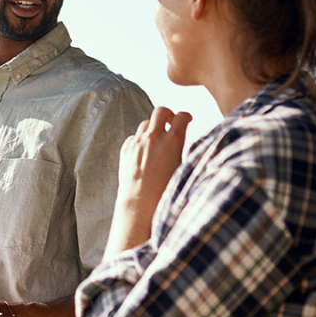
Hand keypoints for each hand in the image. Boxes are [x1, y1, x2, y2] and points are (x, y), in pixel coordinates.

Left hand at [104, 107, 191, 259]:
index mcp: (172, 141)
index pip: (181, 116)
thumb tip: (190, 145)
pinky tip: (144, 151)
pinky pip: (133, 137)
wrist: (140, 205)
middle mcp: (153, 138)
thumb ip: (183, 152)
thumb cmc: (166, 192)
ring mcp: (137, 143)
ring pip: (145, 123)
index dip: (186, 116)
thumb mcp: (183, 170)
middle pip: (160, 111)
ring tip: (158, 139)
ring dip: (153, 127)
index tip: (187, 119)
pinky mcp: (125, 150)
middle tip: (171, 122)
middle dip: (168, 114)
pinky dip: (140, 140)